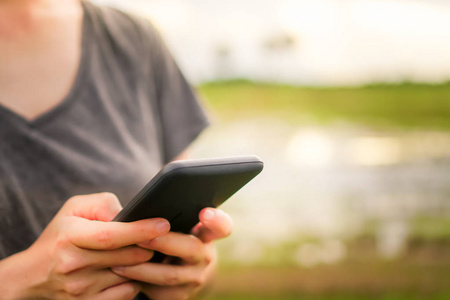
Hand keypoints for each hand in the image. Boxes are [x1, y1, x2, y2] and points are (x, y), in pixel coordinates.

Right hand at [0, 193, 170, 299]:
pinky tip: (129, 270)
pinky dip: (134, 280)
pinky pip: (127, 293)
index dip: (140, 230)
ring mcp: (81, 289)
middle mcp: (74, 265)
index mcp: (70, 237)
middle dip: (148, 246)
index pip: (110, 235)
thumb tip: (129, 214)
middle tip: (159, 237)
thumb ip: (103, 205)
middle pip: (126, 256)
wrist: (32, 276)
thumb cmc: (60, 236)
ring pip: (130, 275)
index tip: (163, 224)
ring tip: (141, 252)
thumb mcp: (74, 209)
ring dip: (142, 263)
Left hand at [112, 208, 232, 299]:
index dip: (216, 219)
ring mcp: (195, 279)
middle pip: (192, 248)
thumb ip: (173, 216)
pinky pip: (157, 292)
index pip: (222, 226)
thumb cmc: (174, 241)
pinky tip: (120, 273)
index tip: (204, 212)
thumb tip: (145, 209)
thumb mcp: (180, 227)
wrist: (181, 274)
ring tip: (119, 260)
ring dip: (142, 268)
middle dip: (164, 242)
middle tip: (141, 238)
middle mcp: (205, 256)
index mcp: (207, 234)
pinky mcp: (181, 297)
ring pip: (170, 275)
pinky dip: (137, 282)